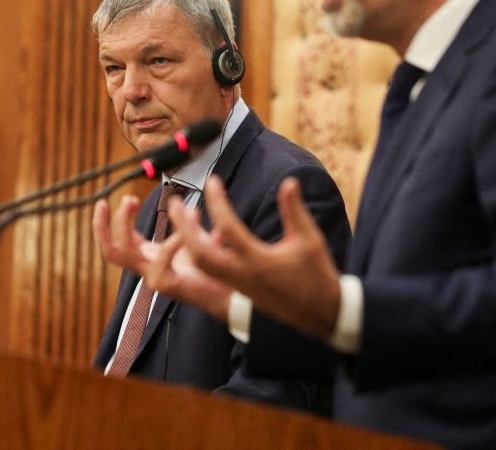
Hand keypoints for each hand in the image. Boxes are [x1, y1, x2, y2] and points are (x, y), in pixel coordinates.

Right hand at [92, 197, 232, 320]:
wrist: (226, 294)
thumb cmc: (208, 271)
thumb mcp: (195, 243)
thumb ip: (190, 226)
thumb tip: (190, 208)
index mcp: (149, 258)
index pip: (118, 243)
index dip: (111, 222)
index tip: (120, 199)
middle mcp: (146, 268)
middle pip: (110, 251)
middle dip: (101, 226)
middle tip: (103, 203)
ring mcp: (153, 277)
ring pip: (123, 253)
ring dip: (122, 224)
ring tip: (130, 203)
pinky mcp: (166, 284)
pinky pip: (160, 260)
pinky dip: (170, 242)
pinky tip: (182, 234)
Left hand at [169, 175, 342, 338]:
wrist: (320, 315)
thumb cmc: (316, 276)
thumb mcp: (309, 240)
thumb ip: (295, 210)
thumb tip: (289, 182)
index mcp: (258, 262)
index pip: (229, 228)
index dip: (217, 202)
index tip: (212, 180)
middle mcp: (241, 276)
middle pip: (198, 254)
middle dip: (182, 228)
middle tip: (174, 202)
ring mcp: (235, 285)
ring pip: (198, 265)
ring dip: (185, 240)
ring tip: (184, 215)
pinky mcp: (235, 289)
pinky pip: (205, 272)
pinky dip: (196, 252)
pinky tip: (201, 233)